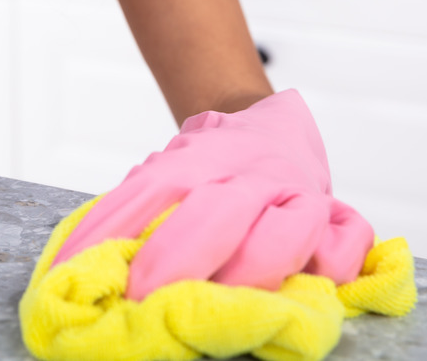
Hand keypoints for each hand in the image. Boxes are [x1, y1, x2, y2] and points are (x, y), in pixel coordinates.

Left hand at [51, 90, 373, 300]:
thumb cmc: (211, 163)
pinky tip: (312, 287)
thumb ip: (137, 205)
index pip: (150, 191)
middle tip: (142, 297)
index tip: (81, 268)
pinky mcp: (340, 215)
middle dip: (176, 258)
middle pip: (216, 212)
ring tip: (221, 307)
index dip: (114, 229)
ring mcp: (297, 193)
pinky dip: (332, 268)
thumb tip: (80, 258)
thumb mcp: (168, 169)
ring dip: (251, 271)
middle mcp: (249, 174)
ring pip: (285, 231)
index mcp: (197, 160)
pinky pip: (346, 241)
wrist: (268, 119)